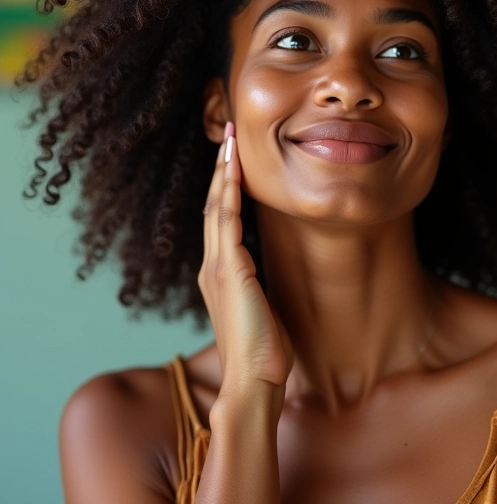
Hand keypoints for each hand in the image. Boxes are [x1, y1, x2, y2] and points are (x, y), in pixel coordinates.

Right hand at [199, 122, 293, 396]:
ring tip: (228, 139)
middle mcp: (213, 266)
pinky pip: (226, 221)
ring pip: (217, 206)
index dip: (225, 186)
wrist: (254, 382)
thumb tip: (263, 277)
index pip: (221, 219)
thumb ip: (255, 287)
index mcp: (221, 273)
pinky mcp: (229, 271)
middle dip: (221, 168)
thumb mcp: (259, 309)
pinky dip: (228, 192)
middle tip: (228, 134)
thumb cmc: (262, 352)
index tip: (232, 158)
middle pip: (215, 204)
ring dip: (222, 171)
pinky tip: (232, 170)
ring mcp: (218, 267)